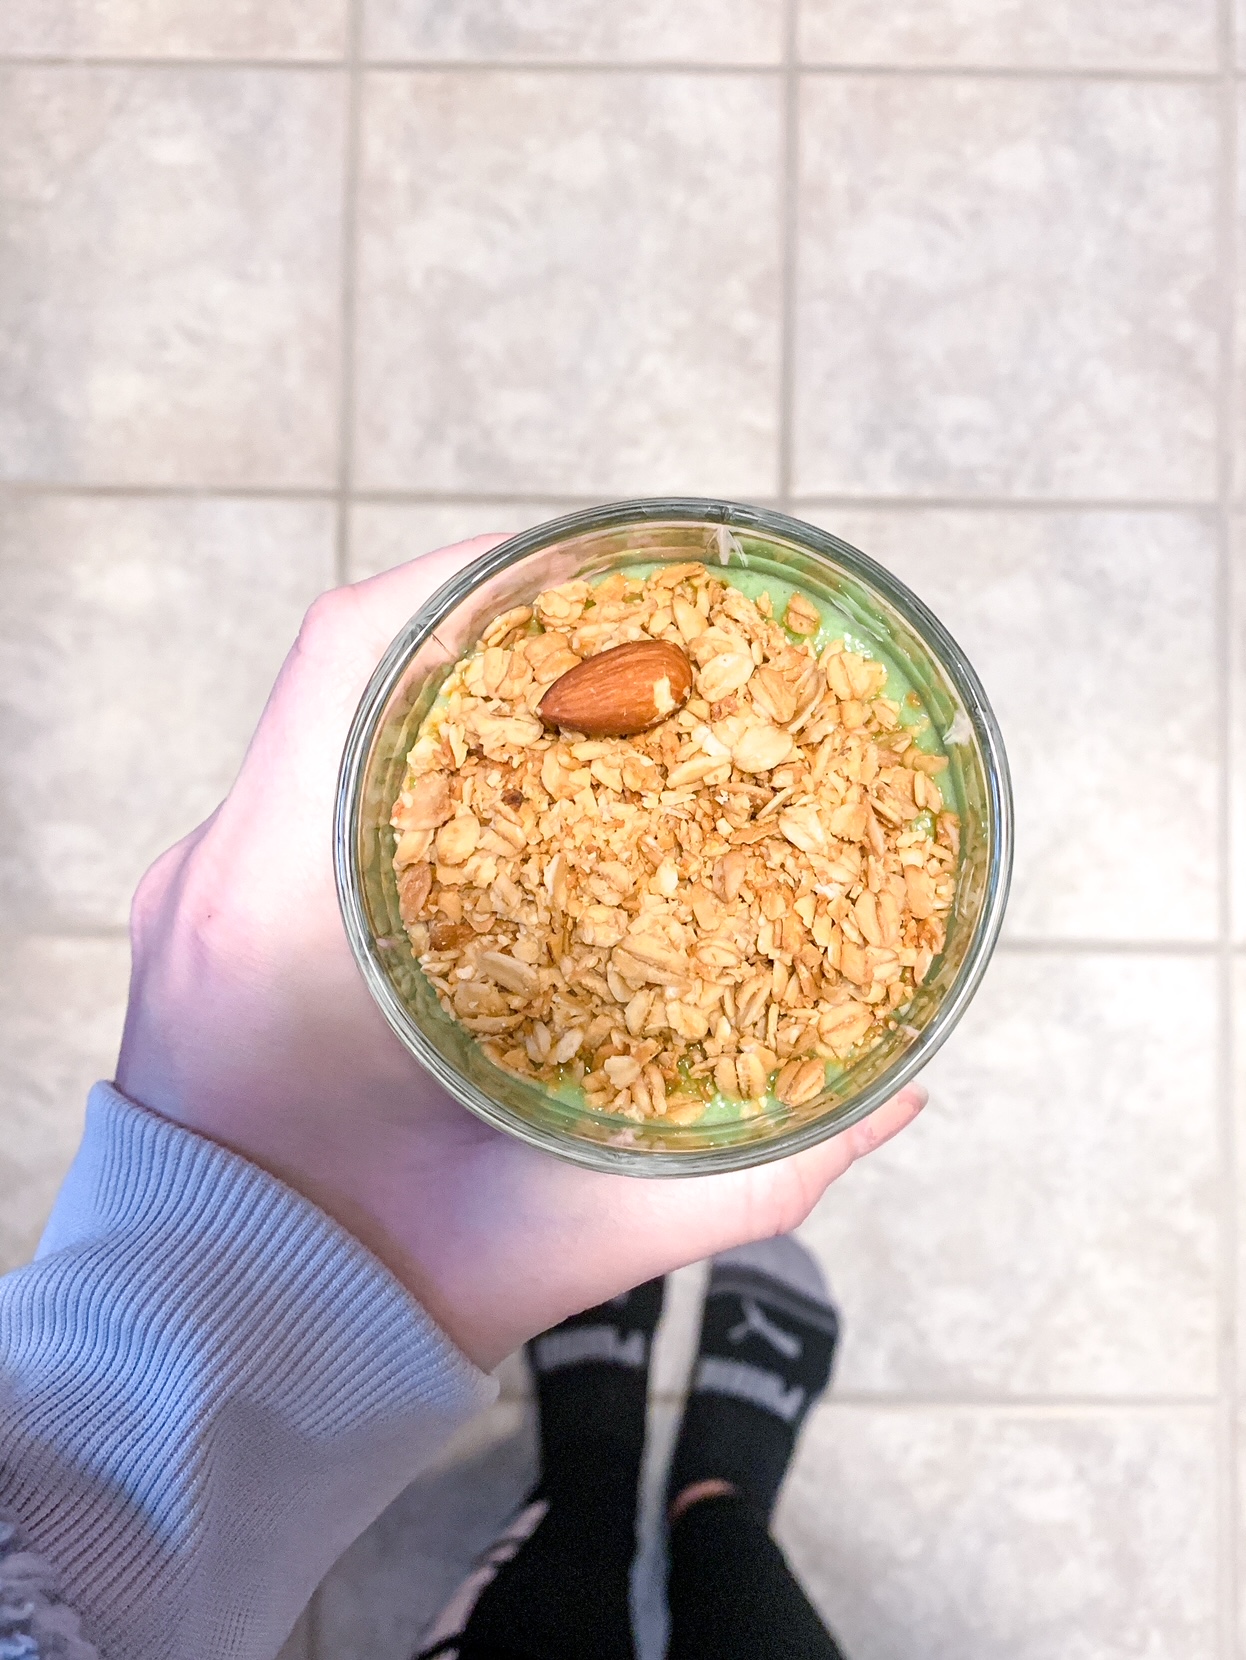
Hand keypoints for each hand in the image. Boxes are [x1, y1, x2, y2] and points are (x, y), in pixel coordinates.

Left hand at [117, 540, 925, 1370]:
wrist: (231, 1348)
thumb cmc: (390, 1291)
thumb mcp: (582, 1233)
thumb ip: (756, 1174)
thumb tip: (900, 1087)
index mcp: (277, 910)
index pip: (348, 658)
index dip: (470, 578)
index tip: (593, 564)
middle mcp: (220, 870)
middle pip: (352, 670)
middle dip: (492, 626)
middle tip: (624, 633)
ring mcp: (202, 886)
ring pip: (327, 723)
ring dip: (451, 687)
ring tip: (576, 690)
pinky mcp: (207, 913)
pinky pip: (303, 784)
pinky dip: (401, 753)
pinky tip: (502, 781)